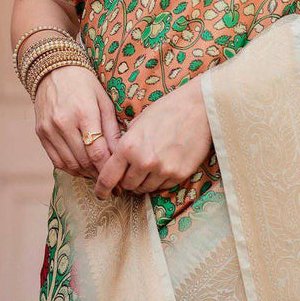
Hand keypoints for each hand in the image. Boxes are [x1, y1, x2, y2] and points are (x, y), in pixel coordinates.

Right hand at [34, 64, 122, 181]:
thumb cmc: (85, 85)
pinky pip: (56, 160)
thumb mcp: (104, 101)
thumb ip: (112, 129)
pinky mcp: (41, 133)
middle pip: (83, 160)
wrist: (54, 70)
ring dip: (85, 173)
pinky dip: (70, 168)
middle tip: (110, 182)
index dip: (108, 169)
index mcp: (84, 112)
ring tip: (97, 175)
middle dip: (98, 174)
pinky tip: (81, 168)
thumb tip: (120, 155)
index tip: (118, 179)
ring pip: (69, 164)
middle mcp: (63, 122)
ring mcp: (49, 129)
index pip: (97, 151)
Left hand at [93, 76, 212, 199]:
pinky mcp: (179, 175)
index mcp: (128, 146)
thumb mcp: (138, 122)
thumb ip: (125, 144)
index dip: (102, 189)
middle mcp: (144, 161)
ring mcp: (163, 170)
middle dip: (126, 180)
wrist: (198, 107)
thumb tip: (115, 163)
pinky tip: (164, 165)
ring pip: (145, 189)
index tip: (101, 193)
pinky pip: (162, 187)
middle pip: (127, 186)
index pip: (108, 178)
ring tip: (150, 166)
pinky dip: (160, 180)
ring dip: (143, 182)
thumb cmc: (166, 110)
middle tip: (132, 170)